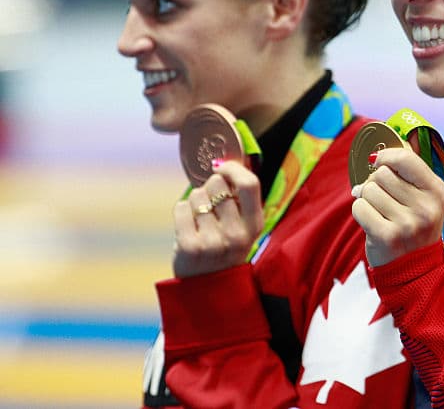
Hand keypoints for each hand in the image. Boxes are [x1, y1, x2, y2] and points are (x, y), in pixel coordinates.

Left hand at [171, 160, 263, 278]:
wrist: (208, 289)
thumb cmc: (226, 248)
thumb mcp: (244, 227)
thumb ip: (240, 199)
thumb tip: (224, 163)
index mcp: (255, 225)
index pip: (249, 184)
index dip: (233, 168)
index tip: (221, 167)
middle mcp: (237, 234)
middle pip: (218, 184)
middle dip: (211, 187)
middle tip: (211, 205)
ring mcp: (213, 241)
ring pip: (197, 194)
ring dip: (195, 202)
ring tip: (200, 221)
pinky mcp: (189, 246)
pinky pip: (181, 207)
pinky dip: (181, 212)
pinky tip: (188, 226)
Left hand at [351, 147, 443, 266]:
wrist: (413, 269)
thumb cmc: (414, 227)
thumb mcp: (424, 199)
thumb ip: (408, 173)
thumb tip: (378, 153)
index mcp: (438, 192)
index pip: (406, 158)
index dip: (386, 156)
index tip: (380, 162)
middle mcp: (426, 207)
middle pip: (382, 173)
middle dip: (375, 182)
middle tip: (382, 198)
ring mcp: (408, 223)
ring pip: (368, 190)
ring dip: (367, 199)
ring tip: (379, 212)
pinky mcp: (387, 236)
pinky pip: (359, 207)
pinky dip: (360, 212)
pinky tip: (371, 221)